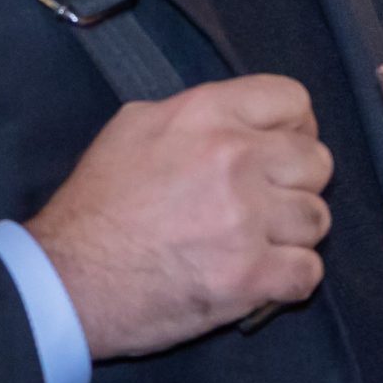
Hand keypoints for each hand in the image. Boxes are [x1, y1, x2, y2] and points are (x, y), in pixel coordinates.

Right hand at [27, 75, 332, 357]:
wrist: (65, 281)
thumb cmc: (95, 206)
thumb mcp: (134, 127)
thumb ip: (196, 116)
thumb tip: (241, 121)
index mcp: (206, 114)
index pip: (293, 101)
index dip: (295, 128)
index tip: (281, 152)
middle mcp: (234, 158)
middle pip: (317, 162)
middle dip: (297, 184)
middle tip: (267, 203)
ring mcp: (246, 219)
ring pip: (317, 219)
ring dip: (293, 235)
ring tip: (258, 243)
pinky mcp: (250, 276)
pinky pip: (308, 272)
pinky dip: (289, 279)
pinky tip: (261, 277)